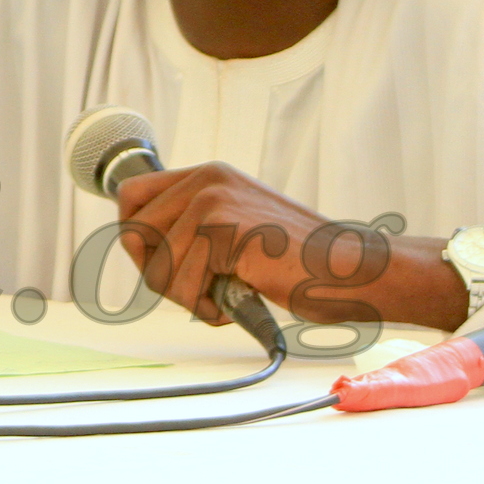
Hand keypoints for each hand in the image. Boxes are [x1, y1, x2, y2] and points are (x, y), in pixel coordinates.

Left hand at [111, 161, 466, 330]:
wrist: (352, 273)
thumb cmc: (298, 263)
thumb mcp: (236, 230)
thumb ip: (190, 229)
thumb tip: (130, 241)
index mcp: (208, 176)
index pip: (131, 197)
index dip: (135, 238)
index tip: (162, 265)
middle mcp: (208, 181)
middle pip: (134, 234)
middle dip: (158, 275)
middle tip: (198, 290)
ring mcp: (215, 203)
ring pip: (157, 265)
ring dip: (186, 297)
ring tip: (223, 298)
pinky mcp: (226, 232)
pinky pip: (182, 283)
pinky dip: (202, 307)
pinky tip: (232, 304)